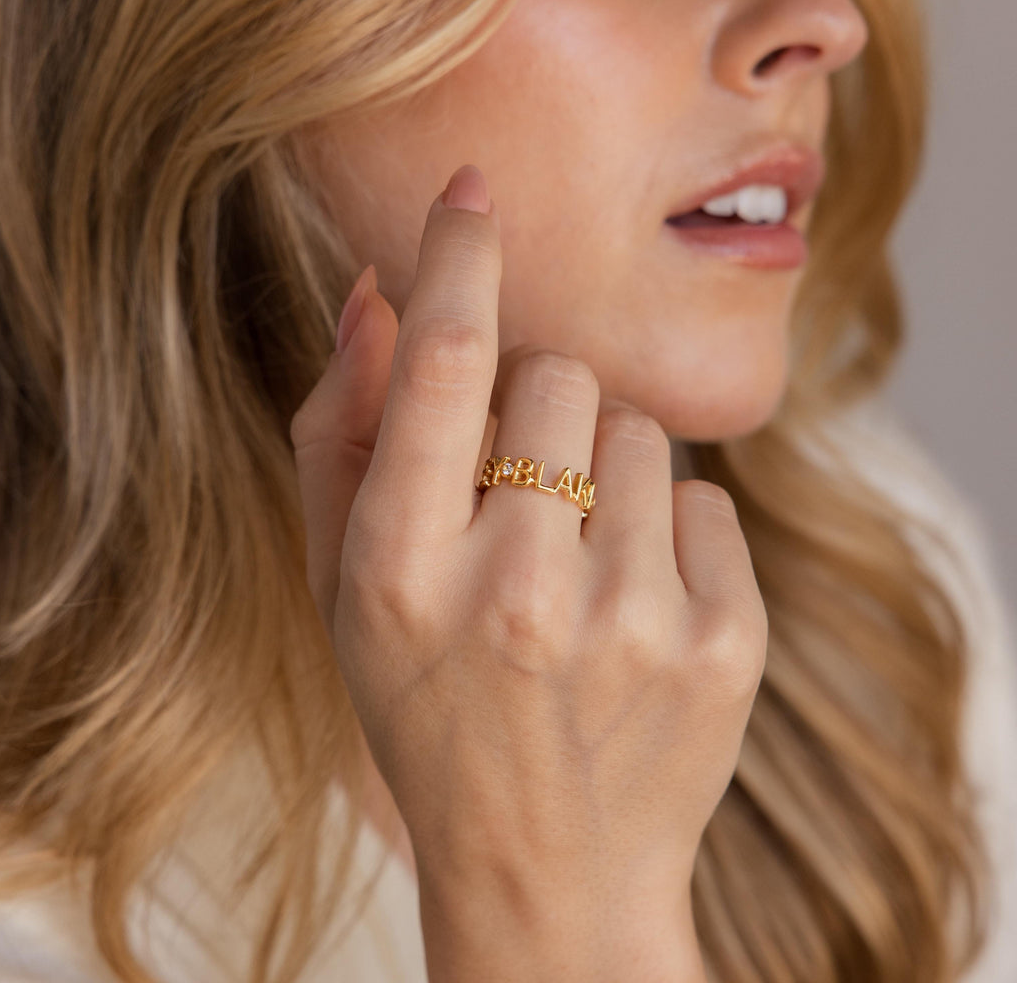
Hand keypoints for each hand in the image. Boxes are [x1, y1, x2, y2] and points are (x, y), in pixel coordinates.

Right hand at [291, 164, 766, 979]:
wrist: (547, 871)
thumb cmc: (429, 713)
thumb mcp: (345, 590)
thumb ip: (342, 433)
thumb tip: (379, 293)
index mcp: (401, 572)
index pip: (439, 363)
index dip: (458, 259)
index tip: (472, 196)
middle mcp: (517, 592)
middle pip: (556, 377)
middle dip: (538, 405)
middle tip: (521, 493)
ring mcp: (632, 622)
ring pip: (639, 429)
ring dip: (603, 469)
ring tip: (576, 564)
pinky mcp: (726, 645)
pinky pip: (704, 499)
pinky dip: (666, 532)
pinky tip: (632, 607)